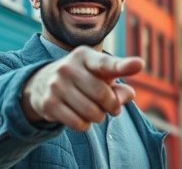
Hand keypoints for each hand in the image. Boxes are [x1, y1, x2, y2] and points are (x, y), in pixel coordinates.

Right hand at [21, 46, 143, 130]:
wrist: (42, 83)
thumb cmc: (83, 79)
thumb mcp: (100, 76)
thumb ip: (118, 84)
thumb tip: (129, 94)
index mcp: (85, 56)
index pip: (106, 64)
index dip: (123, 66)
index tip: (139, 64)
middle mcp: (68, 67)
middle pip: (103, 95)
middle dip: (112, 106)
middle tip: (112, 107)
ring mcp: (56, 85)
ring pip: (91, 112)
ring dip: (99, 117)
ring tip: (96, 112)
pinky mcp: (49, 104)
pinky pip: (78, 123)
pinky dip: (85, 125)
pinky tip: (82, 117)